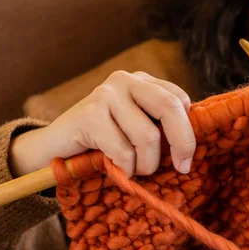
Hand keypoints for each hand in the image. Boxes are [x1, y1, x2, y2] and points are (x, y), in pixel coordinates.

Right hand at [9, 71, 195, 177]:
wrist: (55, 151)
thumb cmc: (105, 145)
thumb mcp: (139, 132)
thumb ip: (163, 129)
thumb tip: (193, 148)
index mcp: (143, 82)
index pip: (179, 101)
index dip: (188, 132)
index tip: (185, 159)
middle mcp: (126, 80)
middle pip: (170, 108)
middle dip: (182, 143)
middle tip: (181, 168)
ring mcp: (106, 94)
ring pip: (147, 136)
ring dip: (145, 164)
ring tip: (133, 169)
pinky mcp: (89, 114)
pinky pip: (124, 150)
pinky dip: (124, 168)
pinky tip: (114, 168)